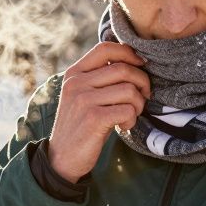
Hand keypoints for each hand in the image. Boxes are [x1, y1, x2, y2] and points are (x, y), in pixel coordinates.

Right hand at [48, 42, 150, 181]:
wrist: (62, 158)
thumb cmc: (81, 124)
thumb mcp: (83, 95)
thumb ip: (100, 77)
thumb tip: (135, 60)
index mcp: (74, 73)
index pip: (105, 48)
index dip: (129, 53)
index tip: (140, 66)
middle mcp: (77, 83)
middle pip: (123, 69)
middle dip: (142, 83)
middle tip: (142, 98)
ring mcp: (84, 100)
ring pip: (129, 90)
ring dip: (138, 105)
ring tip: (129, 115)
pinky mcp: (93, 118)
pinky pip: (127, 110)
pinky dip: (132, 119)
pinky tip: (123, 126)